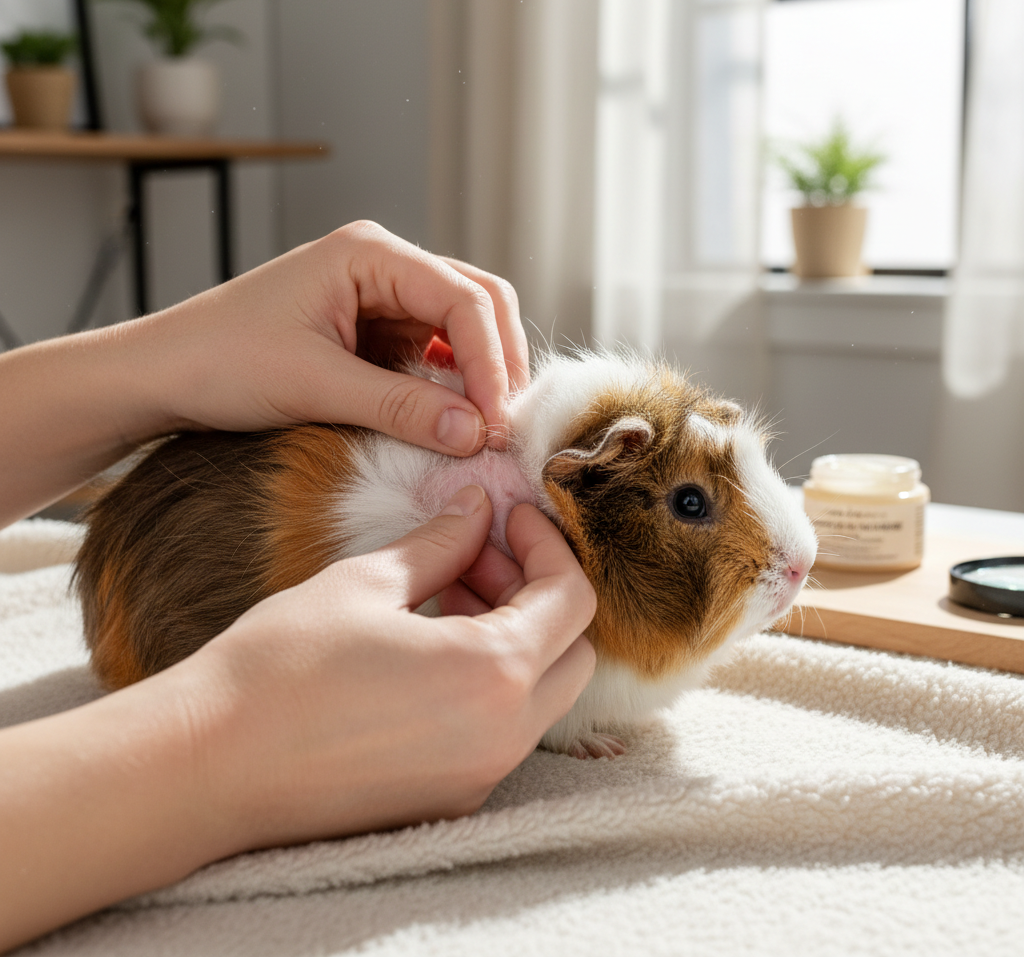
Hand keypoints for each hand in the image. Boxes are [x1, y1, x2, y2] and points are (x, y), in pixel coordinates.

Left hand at [141, 220, 529, 453]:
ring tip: (484, 429)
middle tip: (505, 425)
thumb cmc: (218, 360)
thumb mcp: (314, 385)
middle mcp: (382, 267)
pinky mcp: (371, 334)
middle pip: (476, 303)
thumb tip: (476, 434)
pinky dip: (449, 387)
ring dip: (478, 377)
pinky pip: (430, 356)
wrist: (160, 376)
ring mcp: (379, 300)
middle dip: (498, 362)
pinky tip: (451, 421)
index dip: (492, 361)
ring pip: (460, 331)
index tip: (498, 422)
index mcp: (370, 253)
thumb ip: (401, 406)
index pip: (464, 297)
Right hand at [190, 487, 596, 846]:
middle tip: (477, 555)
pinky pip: (501, 729)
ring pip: (541, 694)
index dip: (548, 546)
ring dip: (515, 635)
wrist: (207, 767)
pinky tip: (431, 646)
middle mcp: (502, 737)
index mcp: (493, 675)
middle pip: (572, 653)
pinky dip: (489, 680)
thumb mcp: (367, 583)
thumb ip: (441, 543)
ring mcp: (478, 777)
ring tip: (447, 592)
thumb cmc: (280, 668)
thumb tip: (477, 509)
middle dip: (538, 592)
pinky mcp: (448, 799)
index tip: (511, 517)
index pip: (572, 600)